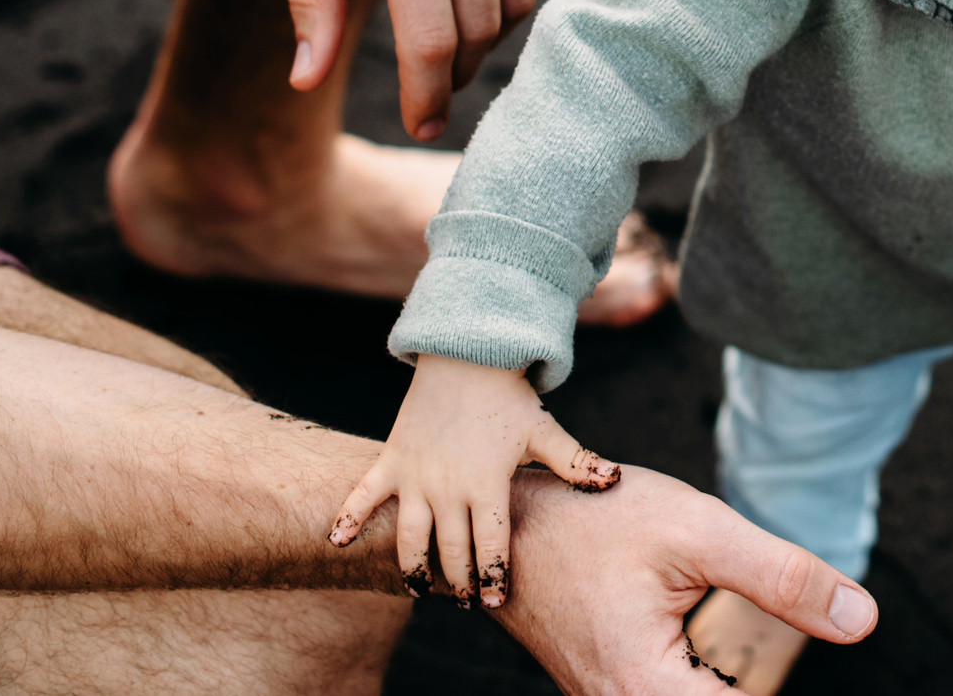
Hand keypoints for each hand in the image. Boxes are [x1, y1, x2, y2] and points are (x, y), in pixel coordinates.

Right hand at [330, 354, 615, 607]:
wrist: (468, 351)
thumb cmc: (509, 395)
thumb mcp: (545, 430)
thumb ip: (576, 462)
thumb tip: (616, 481)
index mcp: (487, 485)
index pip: (490, 546)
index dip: (492, 577)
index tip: (494, 601)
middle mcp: (447, 488)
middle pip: (450, 550)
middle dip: (458, 580)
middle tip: (464, 600)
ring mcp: (415, 476)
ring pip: (408, 536)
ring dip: (411, 566)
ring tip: (417, 590)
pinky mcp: (391, 459)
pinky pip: (363, 494)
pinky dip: (348, 518)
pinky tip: (336, 543)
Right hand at [499, 464, 879, 693]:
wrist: (507, 516)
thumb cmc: (596, 518)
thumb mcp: (700, 532)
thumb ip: (783, 578)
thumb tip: (861, 619)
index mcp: (647, 687)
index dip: (780, 688)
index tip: (839, 639)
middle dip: (753, 682)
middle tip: (801, 625)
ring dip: (731, 682)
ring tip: (753, 657)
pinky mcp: (609, 688)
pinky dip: (709, 684)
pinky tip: (723, 662)